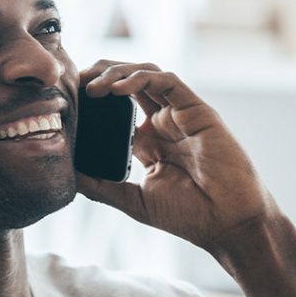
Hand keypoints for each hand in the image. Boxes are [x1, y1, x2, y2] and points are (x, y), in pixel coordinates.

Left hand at [77, 60, 278, 253]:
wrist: (228, 223)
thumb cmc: (189, 216)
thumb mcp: (134, 201)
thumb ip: (102, 186)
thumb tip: (67, 175)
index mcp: (148, 142)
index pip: (115, 108)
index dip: (91, 99)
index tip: (67, 101)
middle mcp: (164, 123)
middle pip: (128, 83)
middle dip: (99, 75)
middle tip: (74, 83)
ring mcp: (180, 114)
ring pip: (146, 75)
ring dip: (117, 73)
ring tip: (92, 86)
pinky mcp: (197, 109)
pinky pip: (167, 82)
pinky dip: (141, 79)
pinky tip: (118, 89)